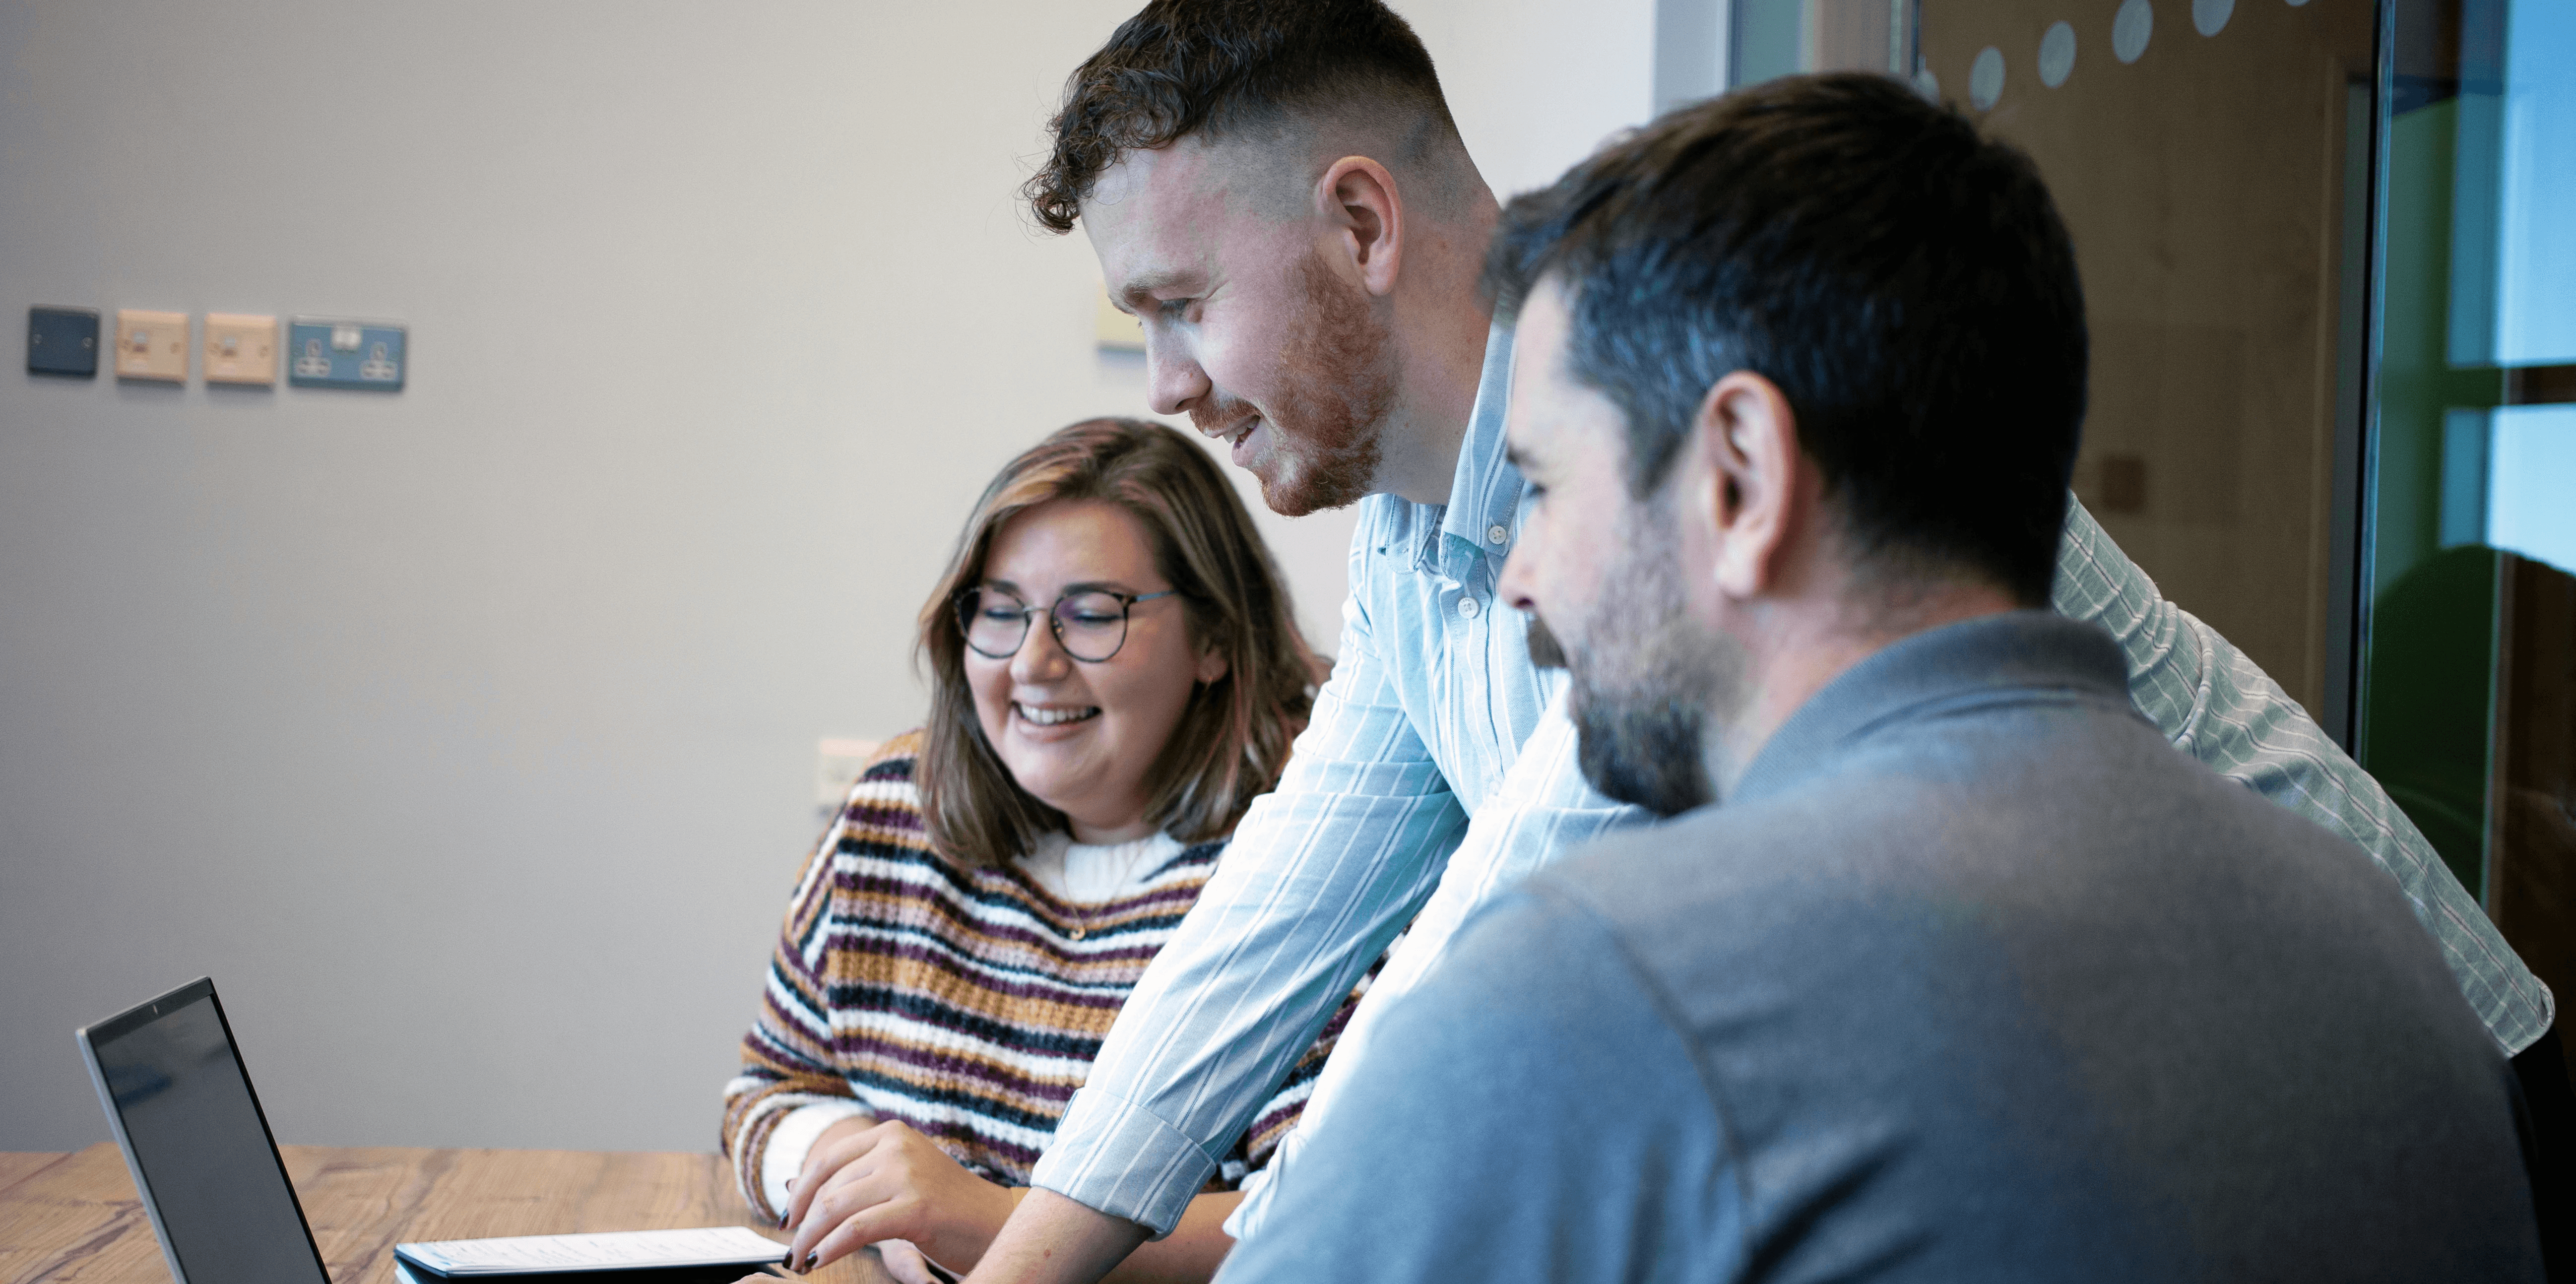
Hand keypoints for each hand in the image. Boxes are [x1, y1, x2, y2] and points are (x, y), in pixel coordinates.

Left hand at [782, 1118, 1023, 1275]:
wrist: (994, 1222)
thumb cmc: (944, 1206)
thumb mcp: (894, 1182)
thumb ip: (848, 1179)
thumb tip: (789, 1185)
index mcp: (890, 1134)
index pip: (827, 1161)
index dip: (801, 1194)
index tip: (789, 1221)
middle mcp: (896, 1147)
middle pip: (828, 1187)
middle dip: (803, 1225)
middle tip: (792, 1253)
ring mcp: (906, 1174)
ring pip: (835, 1208)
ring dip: (810, 1240)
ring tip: (801, 1261)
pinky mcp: (915, 1207)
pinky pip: (856, 1230)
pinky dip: (830, 1248)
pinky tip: (819, 1262)